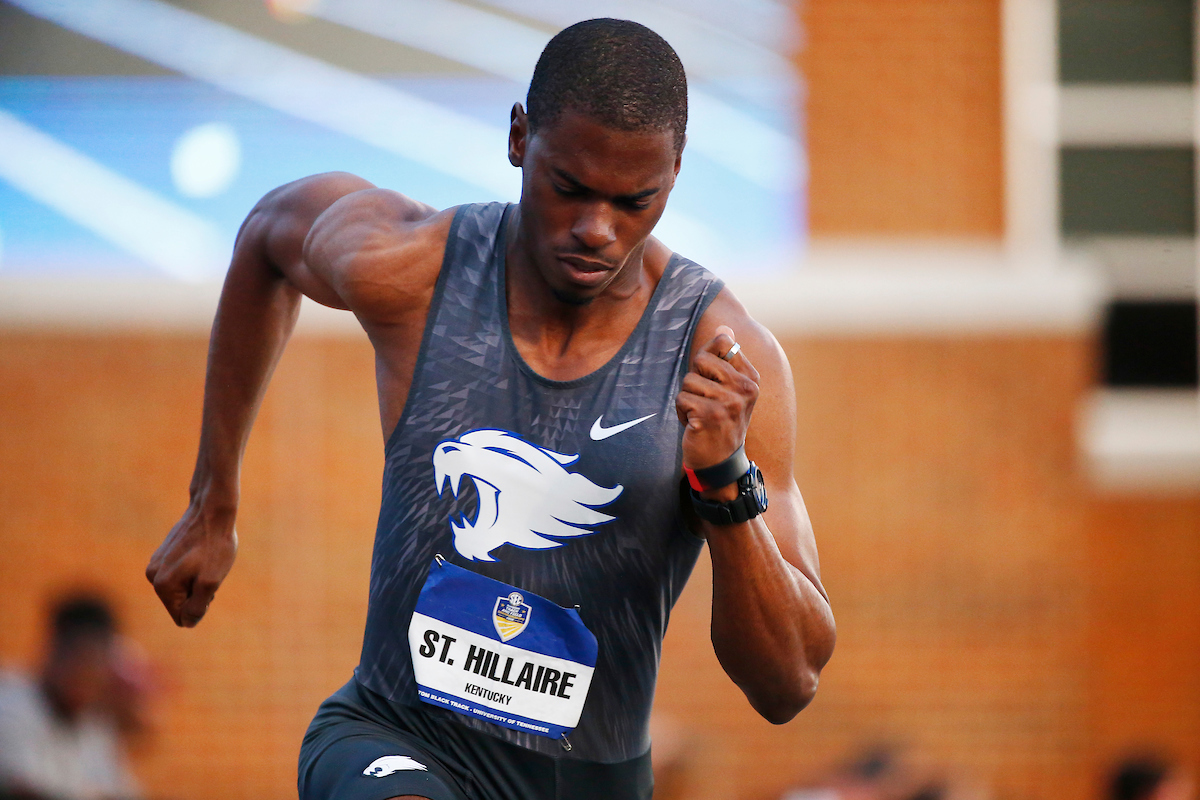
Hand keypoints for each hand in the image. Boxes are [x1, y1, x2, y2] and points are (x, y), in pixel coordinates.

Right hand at [145, 501, 237, 626]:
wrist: (212, 511)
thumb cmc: (215, 546)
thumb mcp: (211, 582)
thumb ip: (197, 607)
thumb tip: (187, 622)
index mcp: (162, 587)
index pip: (181, 617)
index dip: (201, 606)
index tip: (209, 586)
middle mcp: (152, 577)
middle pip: (180, 603)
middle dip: (198, 593)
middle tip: (210, 571)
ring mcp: (155, 564)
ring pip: (181, 588)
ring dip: (197, 581)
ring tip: (206, 560)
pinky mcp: (163, 554)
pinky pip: (180, 574)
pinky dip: (193, 569)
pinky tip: (201, 553)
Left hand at [675, 325, 759, 491]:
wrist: (720, 463)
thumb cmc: (721, 421)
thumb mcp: (730, 389)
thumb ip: (726, 358)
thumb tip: (724, 328)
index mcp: (752, 379)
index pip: (722, 344)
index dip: (707, 362)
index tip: (714, 384)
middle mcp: (745, 389)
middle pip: (702, 359)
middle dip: (695, 379)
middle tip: (705, 401)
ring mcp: (729, 402)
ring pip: (689, 380)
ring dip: (687, 400)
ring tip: (701, 416)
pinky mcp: (711, 415)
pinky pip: (682, 398)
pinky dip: (682, 413)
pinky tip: (696, 426)